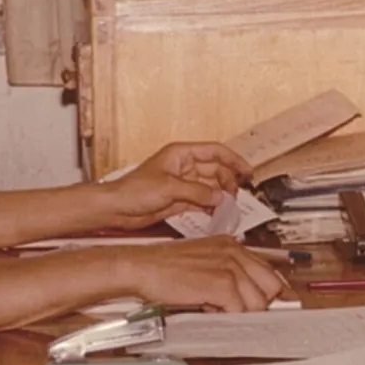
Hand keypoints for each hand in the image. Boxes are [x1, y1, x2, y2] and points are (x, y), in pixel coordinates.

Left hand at [96, 141, 252, 230]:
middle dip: (228, 181)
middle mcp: (182, 167)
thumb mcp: (169, 187)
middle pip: (215, 170)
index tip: (247, 171)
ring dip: (220, 196)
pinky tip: (217, 213)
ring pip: (210, 187)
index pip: (214, 151)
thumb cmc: (132, 190)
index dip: (233, 160)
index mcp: (180, 154)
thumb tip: (218, 196)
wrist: (116, 209)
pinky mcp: (178, 199)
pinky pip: (201, 201)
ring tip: (229, 206)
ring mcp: (181, 183)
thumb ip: (197, 191)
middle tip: (237, 195)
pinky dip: (210, 206)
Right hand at [119, 236, 283, 311]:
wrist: (143, 267)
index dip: (269, 292)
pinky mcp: (221, 284)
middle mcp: (234, 253)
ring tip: (218, 308)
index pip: (268, 271)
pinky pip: (239, 310)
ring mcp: (229, 267)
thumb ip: (226, 272)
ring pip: (257, 302)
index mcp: (231, 245)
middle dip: (259, 304)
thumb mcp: (203, 261)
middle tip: (240, 311)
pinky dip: (227, 317)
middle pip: (271, 286)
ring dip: (240, 312)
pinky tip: (210, 310)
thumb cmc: (166, 267)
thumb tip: (245, 296)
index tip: (267, 305)